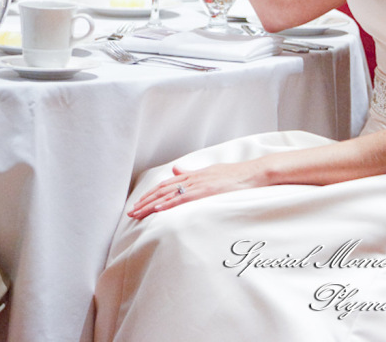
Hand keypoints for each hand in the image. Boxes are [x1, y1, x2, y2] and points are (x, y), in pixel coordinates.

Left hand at [128, 161, 263, 218]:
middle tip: (131, 212)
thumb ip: (192, 174)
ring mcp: (199, 184)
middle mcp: (192, 178)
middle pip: (162, 190)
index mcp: (193, 175)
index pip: (165, 185)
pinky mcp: (206, 191)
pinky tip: (158, 210)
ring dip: (151, 205)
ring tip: (138, 214)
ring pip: (168, 195)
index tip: (139, 203)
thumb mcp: (211, 173)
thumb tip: (176, 171)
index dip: (150, 194)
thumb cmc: (237, 175)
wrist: (254, 173)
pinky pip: (184, 198)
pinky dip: (169, 204)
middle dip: (145, 201)